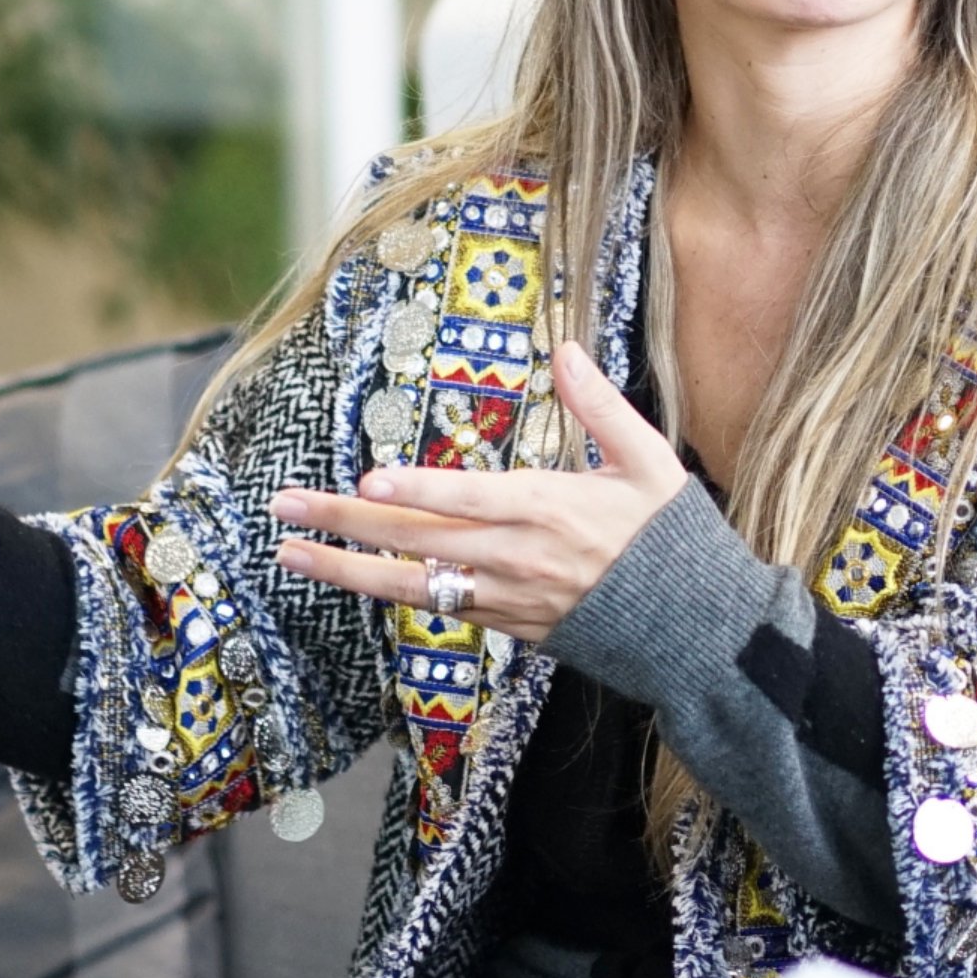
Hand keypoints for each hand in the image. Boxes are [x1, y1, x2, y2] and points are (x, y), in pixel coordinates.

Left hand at [270, 338, 690, 643]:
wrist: (692, 627)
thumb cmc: (670, 537)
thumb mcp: (649, 460)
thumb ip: (601, 406)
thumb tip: (565, 350)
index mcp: (550, 509)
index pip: (468, 499)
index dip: (417, 490)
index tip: (366, 480)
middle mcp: (516, 557)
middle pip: (417, 540)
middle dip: (344, 524)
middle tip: (284, 508)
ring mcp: (506, 597)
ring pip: (411, 584)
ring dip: (345, 569)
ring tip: (291, 553)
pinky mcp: (507, 625)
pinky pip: (439, 607)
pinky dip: (393, 593)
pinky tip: (354, 578)